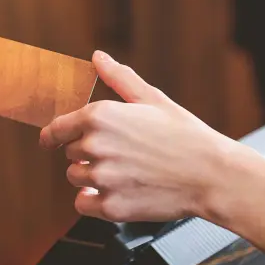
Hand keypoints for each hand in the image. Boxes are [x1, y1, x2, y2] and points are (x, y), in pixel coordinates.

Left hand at [40, 52, 264, 264]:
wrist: (212, 175)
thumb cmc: (186, 136)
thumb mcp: (152, 99)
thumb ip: (118, 78)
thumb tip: (98, 57)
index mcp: (100, 116)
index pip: (56, 129)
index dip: (53, 136)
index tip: (52, 141)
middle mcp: (95, 146)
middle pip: (71, 153)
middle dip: (89, 154)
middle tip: (122, 154)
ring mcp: (102, 177)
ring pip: (76, 179)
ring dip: (92, 178)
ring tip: (125, 172)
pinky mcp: (110, 206)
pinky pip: (84, 204)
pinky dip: (95, 202)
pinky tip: (118, 193)